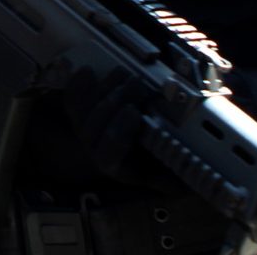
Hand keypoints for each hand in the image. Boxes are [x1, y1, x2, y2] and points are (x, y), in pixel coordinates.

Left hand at [62, 67, 173, 187]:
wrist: (136, 150)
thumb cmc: (152, 162)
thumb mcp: (162, 175)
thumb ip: (168, 180)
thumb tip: (183, 184)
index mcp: (113, 165)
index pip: (108, 152)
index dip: (118, 130)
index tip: (135, 111)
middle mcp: (94, 148)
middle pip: (96, 124)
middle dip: (116, 100)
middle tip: (137, 84)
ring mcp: (84, 130)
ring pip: (86, 108)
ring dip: (105, 87)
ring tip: (125, 73)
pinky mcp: (79, 114)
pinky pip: (73, 99)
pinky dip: (79, 85)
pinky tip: (88, 71)